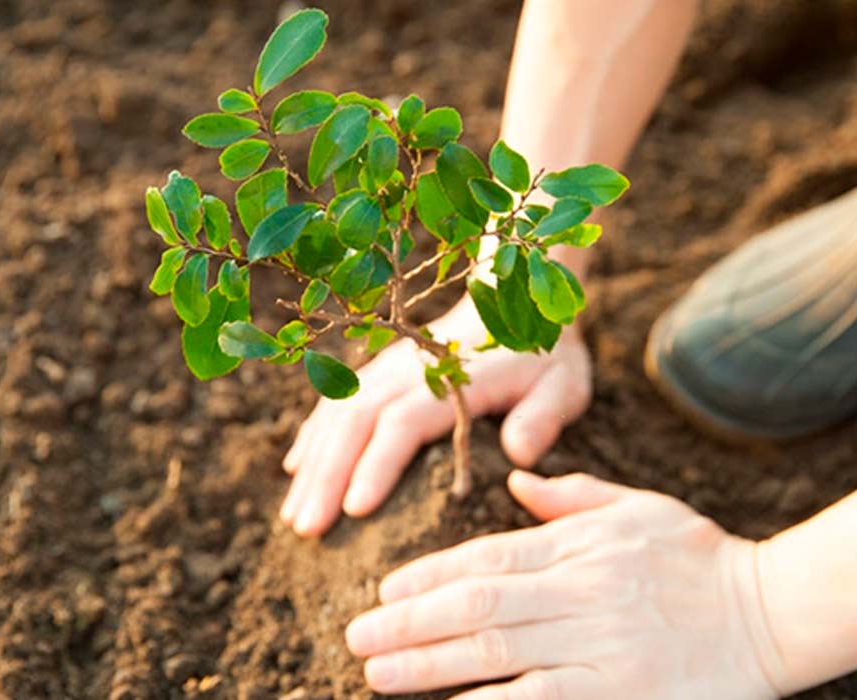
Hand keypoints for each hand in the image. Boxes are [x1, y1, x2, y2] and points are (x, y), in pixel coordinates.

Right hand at [279, 299, 592, 536]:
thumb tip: (519, 453)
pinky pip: (335, 401)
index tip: (355, 510)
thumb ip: (543, 417)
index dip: (377, 464)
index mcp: (453, 378)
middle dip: (327, 476)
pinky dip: (313, 435)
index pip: (404, 423)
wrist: (516, 301)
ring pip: (337, 413)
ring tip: (294, 517)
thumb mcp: (562, 384)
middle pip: (356, 421)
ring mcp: (387, 368)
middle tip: (307, 529)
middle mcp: (409, 370)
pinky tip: (296, 471)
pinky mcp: (378, 371)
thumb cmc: (543, 357)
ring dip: (313, 464)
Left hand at [345, 471, 780, 698]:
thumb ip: (572, 496)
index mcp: (581, 546)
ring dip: (430, 667)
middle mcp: (583, 593)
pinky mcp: (619, 693)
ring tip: (379, 675)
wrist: (774, 612)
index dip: (427, 576)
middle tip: (357, 639)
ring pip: (498, 656)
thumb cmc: (702, 558)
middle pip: (478, 609)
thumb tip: (516, 481)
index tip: (384, 592)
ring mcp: (601, 646)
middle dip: (410, 624)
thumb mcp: (639, 508)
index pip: (486, 559)